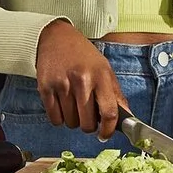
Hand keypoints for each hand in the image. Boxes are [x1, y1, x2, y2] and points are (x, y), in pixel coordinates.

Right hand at [34, 19, 128, 140]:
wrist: (56, 37)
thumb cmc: (83, 55)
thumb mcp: (105, 69)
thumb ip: (116, 94)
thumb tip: (127, 117)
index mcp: (101, 75)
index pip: (109, 112)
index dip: (109, 130)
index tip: (105, 134)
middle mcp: (82, 80)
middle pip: (87, 123)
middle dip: (89, 125)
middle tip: (88, 115)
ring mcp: (62, 85)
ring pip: (70, 123)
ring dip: (74, 120)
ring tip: (74, 104)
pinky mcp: (45, 88)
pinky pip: (55, 119)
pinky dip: (59, 118)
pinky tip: (62, 104)